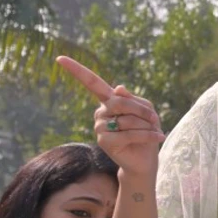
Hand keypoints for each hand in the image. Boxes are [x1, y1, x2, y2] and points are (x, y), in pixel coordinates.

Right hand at [57, 56, 164, 177]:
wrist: (145, 158)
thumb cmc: (146, 130)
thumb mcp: (146, 111)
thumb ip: (133, 100)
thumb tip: (119, 88)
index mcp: (108, 100)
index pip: (91, 82)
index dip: (76, 70)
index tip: (59, 58)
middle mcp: (100, 112)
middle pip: (120, 102)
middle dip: (143, 111)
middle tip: (156, 119)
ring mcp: (99, 127)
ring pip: (127, 120)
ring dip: (147, 126)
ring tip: (153, 132)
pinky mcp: (104, 142)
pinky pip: (130, 134)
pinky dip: (148, 135)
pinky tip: (159, 137)